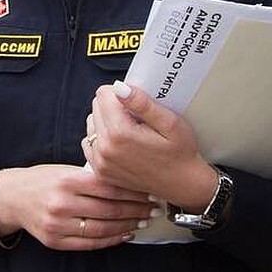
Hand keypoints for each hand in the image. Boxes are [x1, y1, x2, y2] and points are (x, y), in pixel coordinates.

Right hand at [0, 164, 155, 250]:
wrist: (12, 197)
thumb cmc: (43, 179)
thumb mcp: (65, 168)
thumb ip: (91, 175)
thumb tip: (128, 180)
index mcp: (67, 179)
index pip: (108, 187)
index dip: (133, 192)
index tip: (149, 191)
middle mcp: (61, 202)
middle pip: (109, 209)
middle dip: (136, 209)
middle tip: (153, 208)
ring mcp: (57, 224)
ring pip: (102, 228)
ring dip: (127, 226)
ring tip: (142, 221)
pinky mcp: (55, 241)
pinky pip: (89, 243)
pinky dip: (111, 240)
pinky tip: (125, 234)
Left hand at [83, 81, 218, 211]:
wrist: (182, 184)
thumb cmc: (180, 153)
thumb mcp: (170, 122)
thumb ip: (142, 103)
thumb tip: (120, 87)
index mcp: (121, 134)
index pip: (103, 94)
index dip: (121, 93)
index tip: (135, 103)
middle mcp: (106, 149)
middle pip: (96, 108)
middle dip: (114, 106)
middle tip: (136, 118)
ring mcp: (101, 162)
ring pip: (92, 124)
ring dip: (106, 122)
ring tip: (130, 130)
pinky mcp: (101, 172)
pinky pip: (89, 143)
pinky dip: (102, 139)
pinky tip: (120, 142)